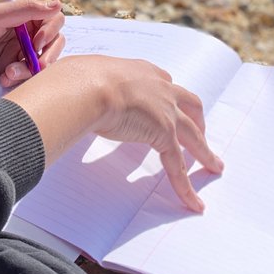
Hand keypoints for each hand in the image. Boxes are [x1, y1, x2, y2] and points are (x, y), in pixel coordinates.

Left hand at [0, 0, 64, 84]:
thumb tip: (59, 3)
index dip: (51, 33)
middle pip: (53, 45)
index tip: (36, 43)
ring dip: (29, 71)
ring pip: (40, 64)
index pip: (53, 22)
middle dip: (47, 56)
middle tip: (37, 65)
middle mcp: (25, 34)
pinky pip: (25, 77)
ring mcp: (17, 53)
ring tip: (9, 73)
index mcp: (24, 17)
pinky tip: (3, 78)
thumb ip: (28, 10)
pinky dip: (18, 79)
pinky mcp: (9, 69)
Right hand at [6, 54, 223, 212]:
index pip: (162, 82)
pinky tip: (194, 203)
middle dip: (196, 118)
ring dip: (204, 150)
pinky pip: (179, 166)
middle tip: (199, 131)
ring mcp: (166, 110)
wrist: (89, 86)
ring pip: (193, 133)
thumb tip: (59, 91)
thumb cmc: (79, 78)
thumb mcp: (86, 76)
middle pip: (188, 102)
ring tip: (213, 165)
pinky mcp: (165, 135)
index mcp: (140, 70)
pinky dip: (186, 186)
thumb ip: (84, 85)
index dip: (167, 96)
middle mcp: (159, 86)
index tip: (168, 103)